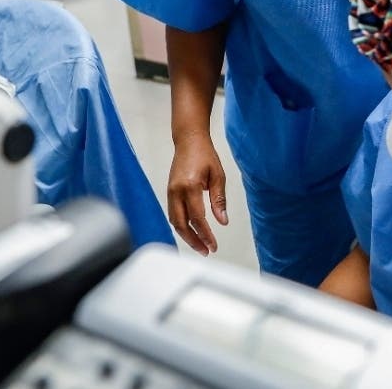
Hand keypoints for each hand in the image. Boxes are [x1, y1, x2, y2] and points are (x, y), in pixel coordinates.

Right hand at [167, 133, 227, 254]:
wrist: (189, 140)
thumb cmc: (204, 155)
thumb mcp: (218, 175)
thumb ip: (219, 200)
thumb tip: (223, 221)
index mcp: (190, 186)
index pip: (197, 218)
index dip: (206, 235)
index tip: (214, 245)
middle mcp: (176, 191)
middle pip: (182, 225)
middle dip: (194, 241)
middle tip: (206, 251)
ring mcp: (170, 192)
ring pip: (175, 222)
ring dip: (186, 236)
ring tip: (199, 245)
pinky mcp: (169, 192)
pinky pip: (173, 214)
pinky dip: (181, 226)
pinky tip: (191, 231)